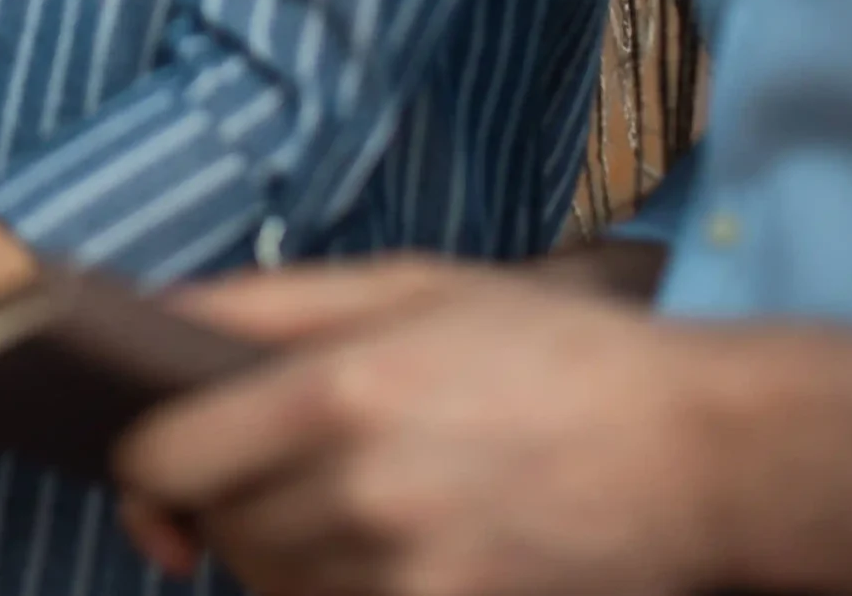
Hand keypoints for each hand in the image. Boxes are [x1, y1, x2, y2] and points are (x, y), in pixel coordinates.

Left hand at [115, 262, 718, 595]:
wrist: (703, 454)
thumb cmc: (553, 354)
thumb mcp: (412, 285)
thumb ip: (270, 302)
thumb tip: (153, 316)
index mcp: (335, 390)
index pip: (163, 461)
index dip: (148, 465)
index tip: (163, 467)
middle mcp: (359, 493)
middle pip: (220, 532)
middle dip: (237, 503)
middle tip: (301, 466)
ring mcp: (408, 577)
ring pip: (278, 591)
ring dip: (294, 559)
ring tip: (370, 504)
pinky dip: (351, 594)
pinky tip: (402, 555)